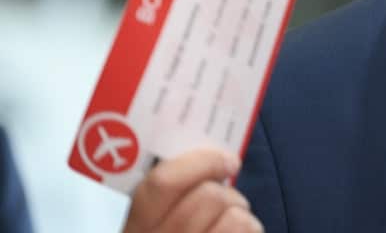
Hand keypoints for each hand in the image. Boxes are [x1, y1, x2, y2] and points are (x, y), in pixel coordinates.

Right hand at [122, 148, 262, 232]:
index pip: (163, 183)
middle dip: (226, 192)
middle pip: (208, 196)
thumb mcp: (154, 220)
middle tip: (225, 199)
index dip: (201, 163)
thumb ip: (168, 198)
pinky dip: (251, 232)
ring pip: (236, 217)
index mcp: (134, 230)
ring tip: (231, 223)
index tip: (225, 160)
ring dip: (241, 215)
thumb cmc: (175, 230)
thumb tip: (209, 161)